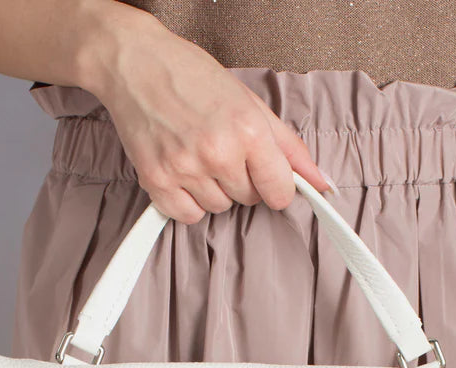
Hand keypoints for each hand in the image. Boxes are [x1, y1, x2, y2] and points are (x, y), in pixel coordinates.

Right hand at [84, 6, 332, 222]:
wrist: (135, 64)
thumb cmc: (191, 77)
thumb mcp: (249, 103)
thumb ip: (288, 147)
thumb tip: (320, 182)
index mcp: (248, 130)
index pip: (280, 192)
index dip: (276, 186)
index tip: (266, 176)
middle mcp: (218, 152)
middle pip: (249, 199)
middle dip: (241, 180)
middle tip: (221, 148)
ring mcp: (185, 169)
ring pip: (219, 208)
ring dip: (213, 190)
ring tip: (198, 155)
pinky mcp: (157, 181)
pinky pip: (187, 215)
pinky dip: (187, 201)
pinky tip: (182, 171)